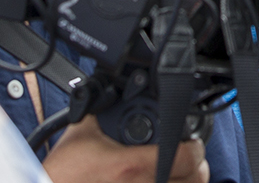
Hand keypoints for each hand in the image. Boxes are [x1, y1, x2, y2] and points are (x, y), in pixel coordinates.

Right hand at [42, 116, 208, 182]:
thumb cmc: (63, 172)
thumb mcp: (82, 129)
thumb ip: (102, 104)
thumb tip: (113, 84)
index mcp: (133, 165)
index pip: (189, 156)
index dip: (195, 146)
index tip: (190, 141)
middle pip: (195, 180)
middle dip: (195, 164)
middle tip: (187, 155)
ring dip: (187, 181)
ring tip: (179, 171)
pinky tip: (166, 181)